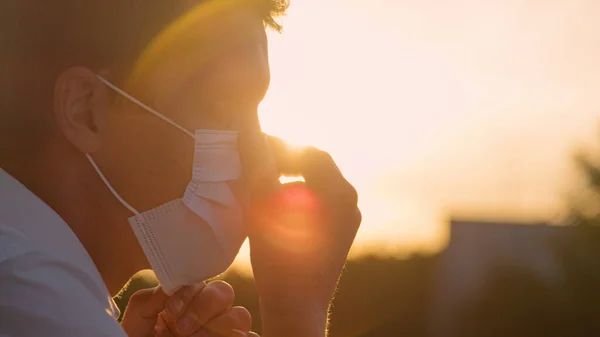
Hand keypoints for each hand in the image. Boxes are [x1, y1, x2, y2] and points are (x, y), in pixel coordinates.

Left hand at [121, 281, 257, 336]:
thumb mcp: (141, 313)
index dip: (189, 295)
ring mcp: (222, 328)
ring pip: (240, 315)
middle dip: (204, 308)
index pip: (201, 282)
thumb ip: (154, 296)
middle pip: (224, 293)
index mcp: (191, 295)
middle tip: (181, 328)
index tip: (170, 311)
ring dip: (219, 325)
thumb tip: (170, 287)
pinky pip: (251, 335)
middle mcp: (211, 309)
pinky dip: (242, 335)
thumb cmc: (141, 333)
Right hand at [239, 134, 360, 336]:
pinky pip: (322, 200)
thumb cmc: (278, 261)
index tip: (255, 145)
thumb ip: (260, 169)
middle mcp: (350, 202)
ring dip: (293, 176)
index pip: (308, 152)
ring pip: (319, 181)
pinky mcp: (341, 231)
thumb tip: (252, 137)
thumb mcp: (262, 209)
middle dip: (287, 159)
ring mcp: (349, 217)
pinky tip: (277, 203)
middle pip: (318, 164)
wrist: (296, 306)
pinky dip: (300, 195)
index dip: (280, 145)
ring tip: (265, 179)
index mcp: (339, 193)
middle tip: (259, 159)